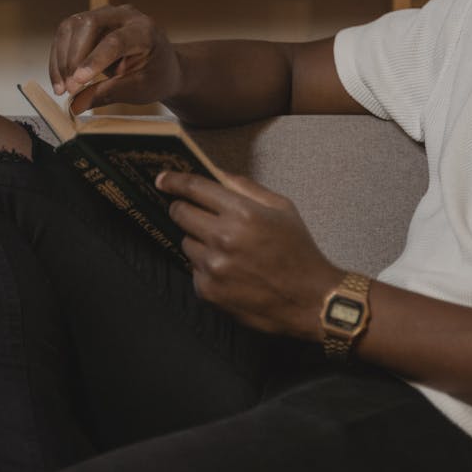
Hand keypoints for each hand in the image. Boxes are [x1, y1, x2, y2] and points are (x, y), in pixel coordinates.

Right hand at [49, 5, 182, 113]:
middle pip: (88, 25)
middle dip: (73, 58)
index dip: (95, 60)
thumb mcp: (139, 89)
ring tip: (62, 88)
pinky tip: (59, 80)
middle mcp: (124, 15)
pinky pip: (65, 35)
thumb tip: (75, 105)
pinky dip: (58, 58)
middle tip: (69, 89)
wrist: (161, 65)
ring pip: (71, 28)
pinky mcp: (89, 22)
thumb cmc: (155, 77)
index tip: (78, 81)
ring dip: (61, 59)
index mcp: (144, 30)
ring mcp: (105, 15)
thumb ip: (109, 93)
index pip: (115, 40)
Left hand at [156, 169, 342, 339]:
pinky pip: (193, 268)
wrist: (309, 299)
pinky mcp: (207, 291)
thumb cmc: (298, 250)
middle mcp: (223, 239)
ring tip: (226, 248)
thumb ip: (246, 187)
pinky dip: (206, 266)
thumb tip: (216, 173)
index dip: (174, 180)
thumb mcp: (282, 208)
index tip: (162, 179)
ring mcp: (213, 267)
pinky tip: (230, 270)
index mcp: (243, 213)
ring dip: (198, 240)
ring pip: (186, 242)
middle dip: (184, 208)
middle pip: (181, 213)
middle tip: (194, 211)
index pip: (195, 188)